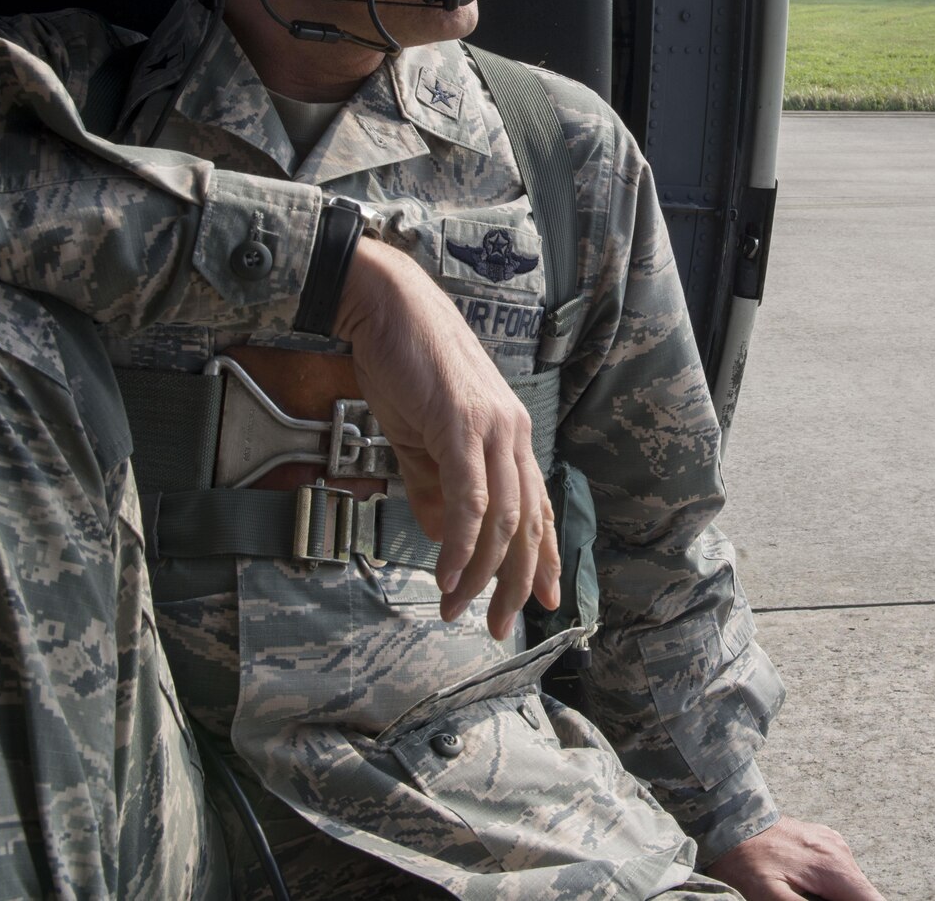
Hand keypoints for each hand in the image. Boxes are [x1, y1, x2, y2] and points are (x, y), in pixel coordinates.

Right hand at [332, 239, 561, 637]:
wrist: (388, 307)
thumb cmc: (405, 367)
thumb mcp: (421, 439)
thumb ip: (435, 489)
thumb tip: (443, 538)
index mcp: (509, 436)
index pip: (536, 507)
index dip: (543, 558)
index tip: (545, 599)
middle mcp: (512, 434)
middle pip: (526, 524)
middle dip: (515, 583)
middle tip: (500, 626)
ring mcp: (491, 428)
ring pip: (501, 519)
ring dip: (479, 572)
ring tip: (456, 607)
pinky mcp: (461, 424)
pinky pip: (468, 497)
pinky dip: (459, 542)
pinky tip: (448, 573)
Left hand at [704, 818, 883, 900]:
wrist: (729, 821)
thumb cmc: (746, 862)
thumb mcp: (769, 897)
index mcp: (834, 869)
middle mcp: (840, 852)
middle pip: (863, 894)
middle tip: (807, 898)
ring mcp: (834, 843)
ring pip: (851, 883)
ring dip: (837, 896)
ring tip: (802, 893)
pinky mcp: (824, 839)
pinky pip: (838, 869)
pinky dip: (830, 884)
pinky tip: (803, 885)